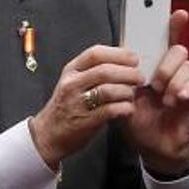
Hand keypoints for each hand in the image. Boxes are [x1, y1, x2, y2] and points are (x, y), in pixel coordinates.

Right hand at [29, 44, 144, 168]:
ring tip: (133, 94)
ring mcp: (77, 103)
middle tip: (140, 77)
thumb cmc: (67, 107)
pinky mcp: (85, 121)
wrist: (48, 135)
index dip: (119, 54)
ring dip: (127, 91)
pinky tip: (128, 108)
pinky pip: (110, 111)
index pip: (95, 53)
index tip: (134, 59)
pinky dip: (124, 108)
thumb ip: (94, 71)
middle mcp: (72, 84)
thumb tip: (124, 61)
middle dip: (128, 73)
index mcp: (71, 71)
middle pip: (105, 71)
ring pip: (108, 90)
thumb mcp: (74, 82)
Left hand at [127, 9, 188, 175]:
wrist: (154, 147)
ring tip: (163, 99)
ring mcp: (187, 82)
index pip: (164, 41)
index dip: (173, 25)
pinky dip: (185, 89)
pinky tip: (176, 101)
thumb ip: (125, 79)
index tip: (178, 13)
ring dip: (173, 80)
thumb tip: (123, 61)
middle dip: (165, 64)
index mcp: (154, 67)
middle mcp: (173, 71)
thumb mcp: (125, 98)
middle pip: (178, 49)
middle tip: (154, 84)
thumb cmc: (139, 121)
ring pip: (187, 65)